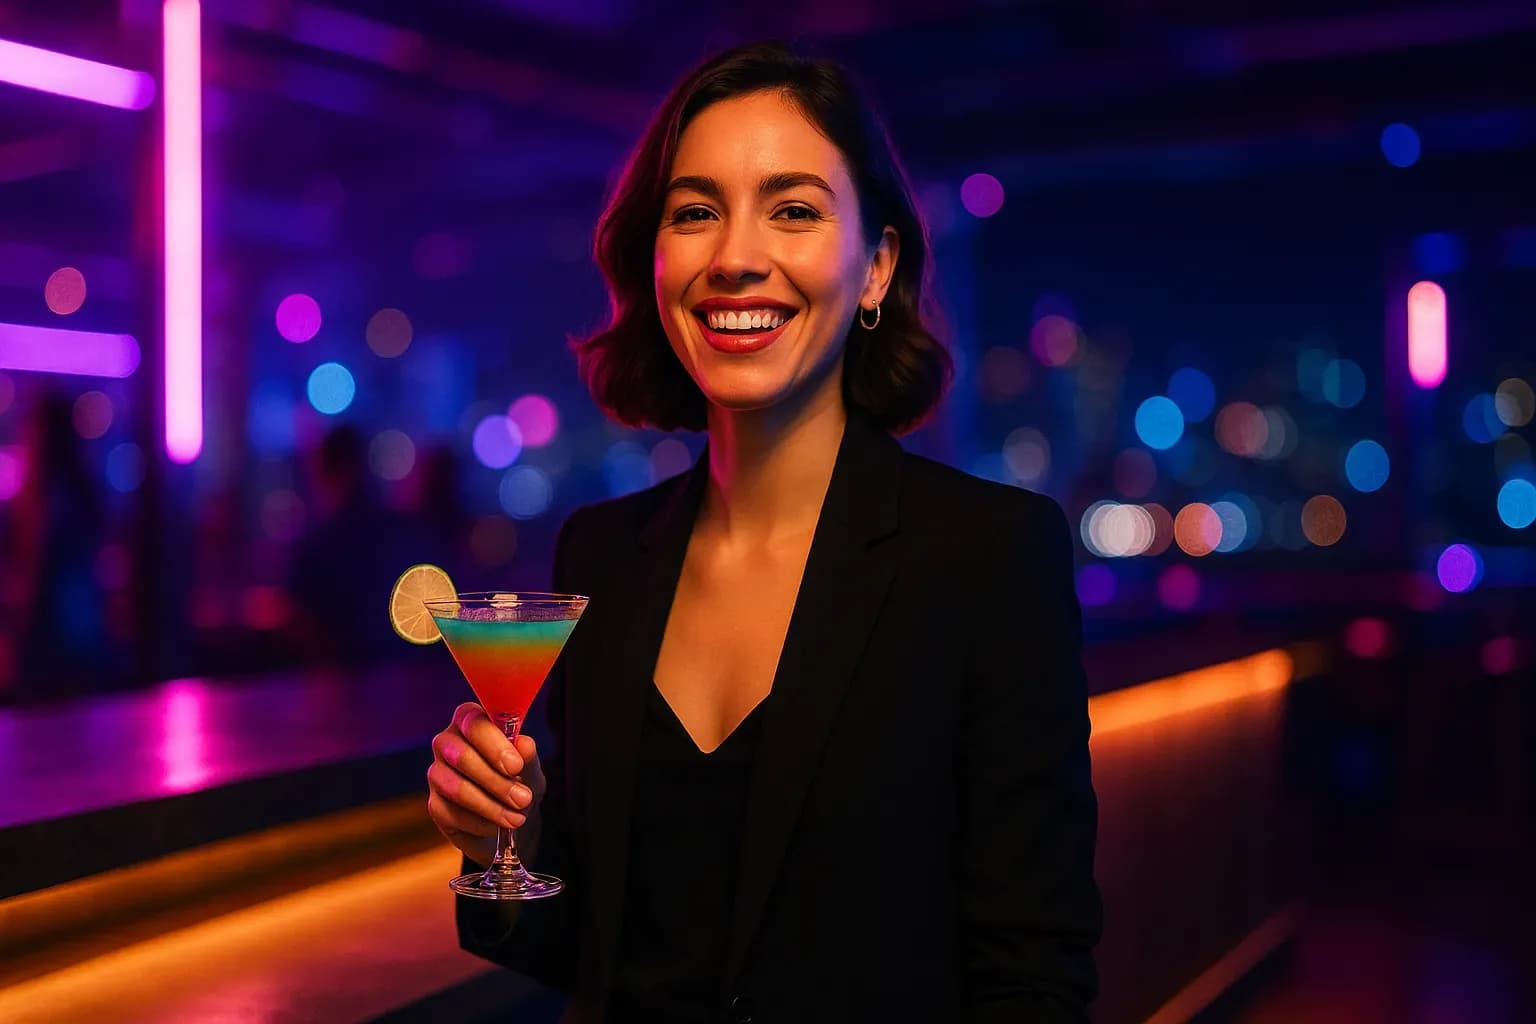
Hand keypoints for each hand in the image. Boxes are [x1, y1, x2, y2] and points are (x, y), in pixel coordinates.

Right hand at [427, 702, 546, 864]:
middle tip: (523, 799)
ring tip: (516, 817)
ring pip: (457, 788)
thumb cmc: (519, 782)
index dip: (494, 744)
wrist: (511, 819)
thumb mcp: (530, 769)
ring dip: (491, 806)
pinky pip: (454, 814)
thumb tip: (524, 745)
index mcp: (471, 721)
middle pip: (462, 756)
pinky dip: (481, 823)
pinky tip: (497, 826)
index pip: (474, 723)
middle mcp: (448, 742)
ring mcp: (437, 773)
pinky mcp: (435, 804)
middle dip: (496, 781)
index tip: (515, 766)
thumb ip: (527, 756)